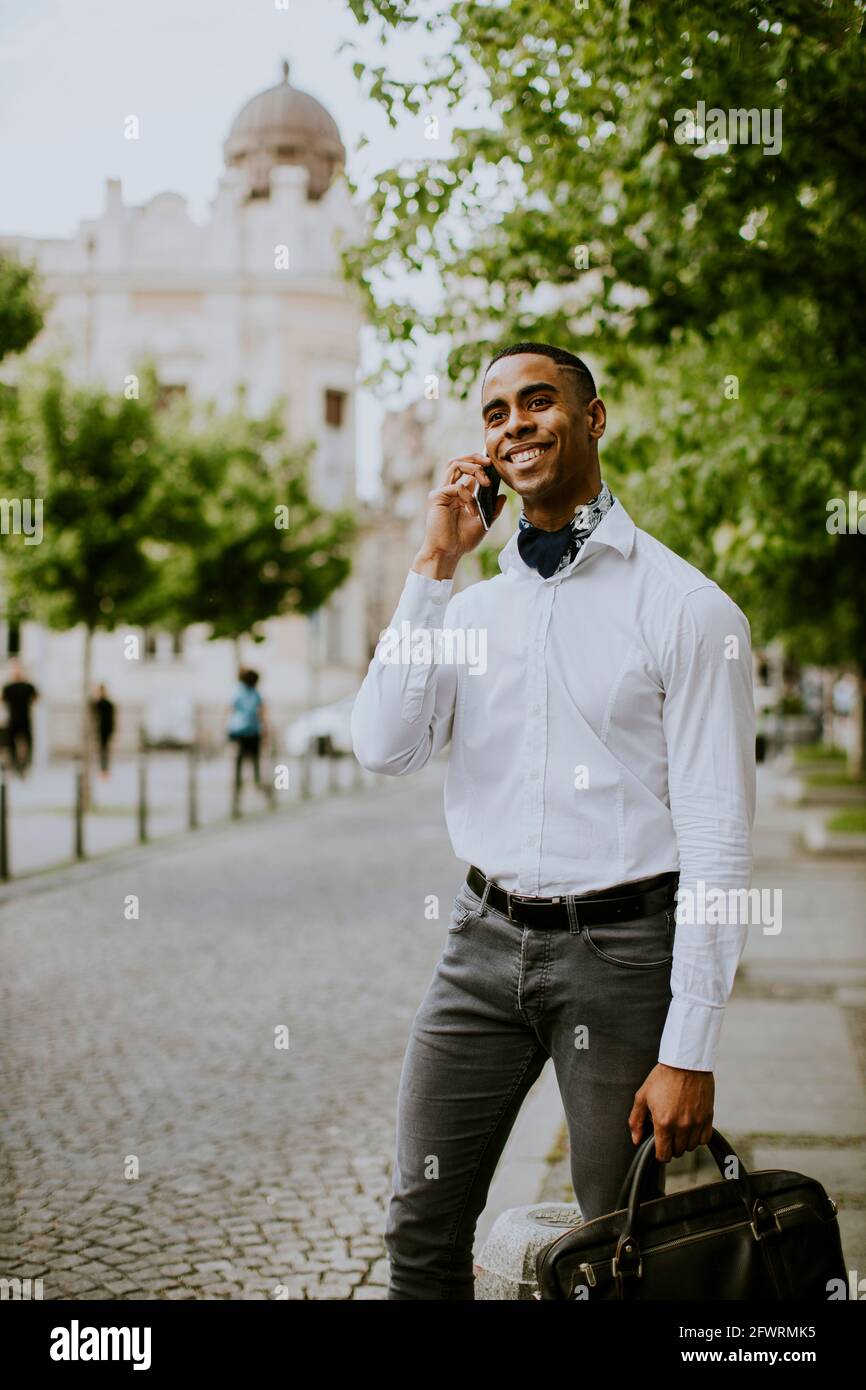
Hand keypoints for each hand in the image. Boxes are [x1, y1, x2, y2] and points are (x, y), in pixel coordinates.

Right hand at [412, 454, 506, 578]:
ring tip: (486, 482)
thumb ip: (493, 509)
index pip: (467, 469)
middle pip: (459, 461)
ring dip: (473, 469)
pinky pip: (456, 486)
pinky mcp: (437, 497)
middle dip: (476, 458)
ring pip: (455, 465)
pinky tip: (472, 511)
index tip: (494, 465)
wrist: (449, 552)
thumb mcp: (484, 522)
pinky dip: (468, 496)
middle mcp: (449, 489)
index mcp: (459, 493)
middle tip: (490, 463)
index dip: (479, 462)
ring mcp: (442, 492)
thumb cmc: (463, 540)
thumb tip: (503, 496)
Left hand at [628, 1063, 714, 1161]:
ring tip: (679, 1127)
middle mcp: (681, 1126)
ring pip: (691, 1147)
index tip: (659, 1146)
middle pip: (678, 1151)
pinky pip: (704, 1139)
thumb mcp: (642, 1096)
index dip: (660, 1154)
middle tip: (668, 1132)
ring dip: (685, 1141)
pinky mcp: (708, 1117)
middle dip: (671, 1145)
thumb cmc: (662, 1078)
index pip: (664, 1155)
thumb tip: (636, 1139)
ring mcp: (696, 1123)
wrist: (685, 1063)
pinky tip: (691, 1126)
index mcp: (663, 1123)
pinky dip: (698, 1137)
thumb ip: (636, 1120)